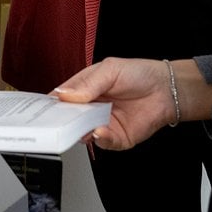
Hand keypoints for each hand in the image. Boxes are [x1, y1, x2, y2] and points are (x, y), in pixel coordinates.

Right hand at [52, 58, 175, 150]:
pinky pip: (104, 142)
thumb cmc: (139, 74)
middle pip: (70, 118)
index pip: (63, 97)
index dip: (53, 103)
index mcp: (86, 88)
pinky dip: (100, 139)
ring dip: (80, 131)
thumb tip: (65, 94)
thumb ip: (88, 83)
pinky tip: (99, 130)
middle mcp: (92, 108)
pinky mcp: (116, 138)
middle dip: (63, 120)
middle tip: (58, 120)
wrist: (166, 89)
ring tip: (81, 126)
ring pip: (84, 133)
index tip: (44, 108)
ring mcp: (103, 123)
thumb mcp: (110, 69)